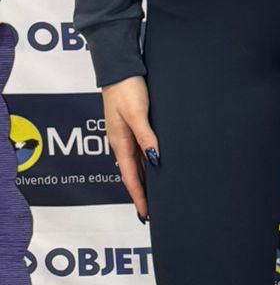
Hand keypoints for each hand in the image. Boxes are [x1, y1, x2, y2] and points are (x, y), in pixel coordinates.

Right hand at [101, 76, 159, 221]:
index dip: (138, 197)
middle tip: (151, 211)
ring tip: (156, 195)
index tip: (145, 215)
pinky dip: (146, 162)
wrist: (119, 69)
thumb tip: (155, 159)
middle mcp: (122, 142)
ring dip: (144, 179)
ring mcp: (126, 134)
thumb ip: (145, 136)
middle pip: (133, 174)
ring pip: (136, 164)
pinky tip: (154, 165)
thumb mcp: (137, 113)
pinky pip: (139, 150)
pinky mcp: (131, 125)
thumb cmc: (126, 89)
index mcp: (120, 143)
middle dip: (141, 194)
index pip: (131, 178)